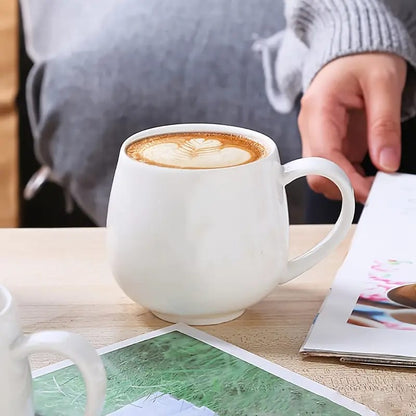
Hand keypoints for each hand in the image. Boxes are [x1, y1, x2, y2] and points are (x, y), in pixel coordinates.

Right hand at [298, 53, 406, 202]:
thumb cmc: (364, 58)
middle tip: (376, 189)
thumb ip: (384, 125)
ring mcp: (317, 136)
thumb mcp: (383, 83)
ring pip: (322, 176)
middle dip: (344, 187)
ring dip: (347, 186)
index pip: (321, 157)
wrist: (353, 51)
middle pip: (315, 173)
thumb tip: (386, 164)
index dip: (343, 180)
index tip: (370, 191)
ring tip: (377, 182)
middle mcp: (311, 127)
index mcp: (318, 109)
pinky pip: (333, 169)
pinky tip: (370, 176)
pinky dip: (350, 179)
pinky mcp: (327, 142)